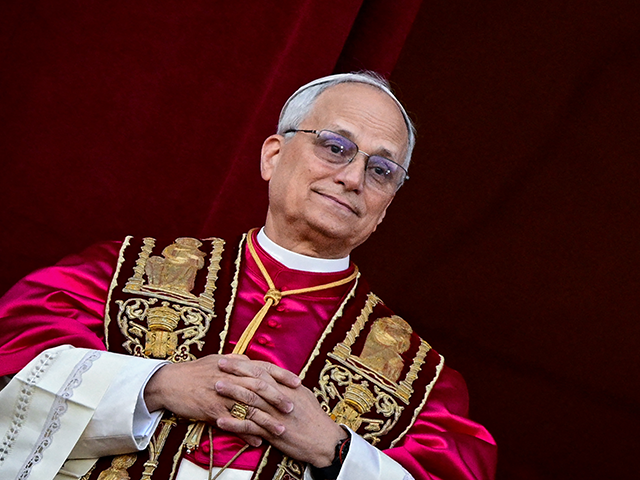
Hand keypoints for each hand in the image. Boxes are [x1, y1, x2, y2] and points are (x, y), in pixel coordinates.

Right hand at [143, 354, 300, 445]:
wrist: (168, 382)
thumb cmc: (193, 371)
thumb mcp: (215, 360)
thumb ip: (236, 361)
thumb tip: (251, 360)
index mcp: (234, 365)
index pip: (263, 367)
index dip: (281, 375)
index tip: (298, 382)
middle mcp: (230, 377)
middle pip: (259, 387)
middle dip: (278, 398)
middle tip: (293, 408)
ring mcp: (220, 393)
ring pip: (248, 406)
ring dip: (266, 419)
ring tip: (281, 429)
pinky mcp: (210, 408)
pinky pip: (232, 422)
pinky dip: (246, 432)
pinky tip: (257, 441)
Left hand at [215, 359, 346, 466]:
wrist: (323, 440)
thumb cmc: (313, 418)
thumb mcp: (303, 395)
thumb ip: (286, 385)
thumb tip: (274, 375)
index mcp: (287, 387)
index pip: (262, 370)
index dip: (245, 364)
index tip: (229, 358)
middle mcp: (280, 398)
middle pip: (254, 381)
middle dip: (234, 372)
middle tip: (217, 366)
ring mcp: (275, 415)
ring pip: (250, 401)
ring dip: (231, 394)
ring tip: (214, 387)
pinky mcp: (273, 433)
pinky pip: (250, 427)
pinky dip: (234, 424)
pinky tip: (220, 421)